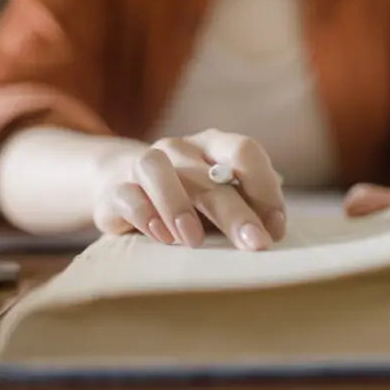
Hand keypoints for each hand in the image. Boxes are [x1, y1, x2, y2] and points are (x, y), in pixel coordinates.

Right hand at [93, 129, 286, 250]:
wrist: (119, 185)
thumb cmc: (185, 197)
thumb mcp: (217, 197)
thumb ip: (243, 205)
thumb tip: (273, 228)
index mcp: (214, 145)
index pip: (245, 151)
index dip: (264, 188)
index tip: (275, 229)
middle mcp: (180, 148)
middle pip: (209, 174)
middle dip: (236, 212)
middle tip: (254, 243)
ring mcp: (143, 163)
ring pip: (157, 168)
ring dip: (178, 205)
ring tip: (194, 241)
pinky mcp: (114, 188)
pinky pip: (127, 195)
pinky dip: (145, 215)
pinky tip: (162, 237)